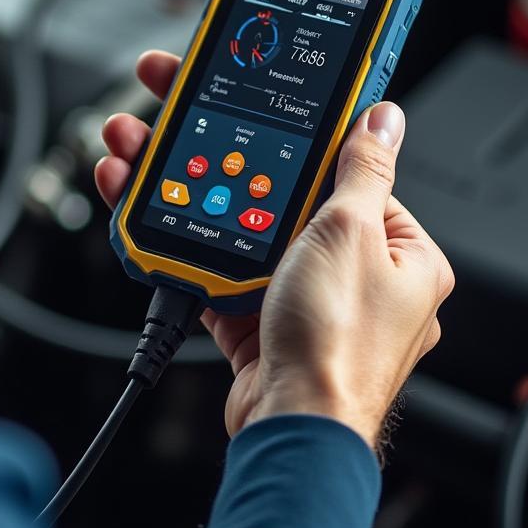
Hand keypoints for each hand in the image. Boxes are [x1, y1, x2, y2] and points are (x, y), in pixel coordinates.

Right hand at [96, 51, 454, 450]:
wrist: (292, 427)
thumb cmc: (338, 346)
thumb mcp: (350, 233)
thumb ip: (361, 172)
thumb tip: (383, 121)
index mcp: (395, 247)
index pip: (341, 167)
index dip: (292, 131)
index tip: (254, 100)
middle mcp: (349, 268)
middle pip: (273, 190)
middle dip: (216, 154)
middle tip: (171, 111)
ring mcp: (299, 291)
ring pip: (234, 224)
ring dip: (182, 191)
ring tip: (133, 150)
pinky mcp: (257, 314)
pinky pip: (215, 264)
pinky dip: (181, 241)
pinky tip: (140, 206)